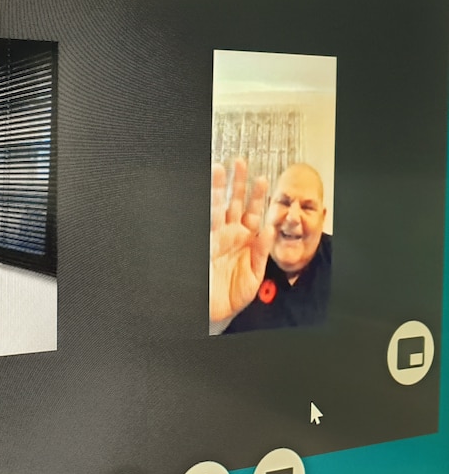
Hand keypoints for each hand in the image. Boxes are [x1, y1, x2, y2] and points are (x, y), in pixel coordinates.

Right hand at [209, 159, 274, 321]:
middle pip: (233, 201)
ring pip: (217, 206)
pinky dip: (210, 211)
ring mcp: (215, 237)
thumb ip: (262, 251)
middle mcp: (229, 234)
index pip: (253, 212)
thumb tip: (270, 229)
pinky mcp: (205, 243)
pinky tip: (212, 197)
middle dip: (237, 182)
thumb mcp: (255, 273)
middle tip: (239, 162)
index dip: (257, 195)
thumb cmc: (233, 294)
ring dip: (218, 188)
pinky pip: (209, 223)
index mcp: (245, 240)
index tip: (263, 177)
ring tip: (220, 169)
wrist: (215, 311)